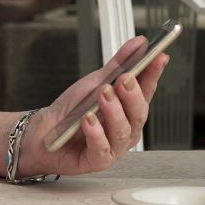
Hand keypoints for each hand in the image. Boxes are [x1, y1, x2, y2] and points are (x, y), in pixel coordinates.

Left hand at [19, 36, 167, 176]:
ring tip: (103, 94)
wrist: (45, 133)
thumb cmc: (73, 110)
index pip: (146, 90)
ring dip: (114, 111)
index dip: (154, 74)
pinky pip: (101, 148)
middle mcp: (126, 129)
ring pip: (123, 131)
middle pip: (138, 113)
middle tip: (124, 79)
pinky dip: (96, 133)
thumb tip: (139, 43)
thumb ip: (119, 64)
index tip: (158, 56)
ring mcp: (114, 147)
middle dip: (133, 94)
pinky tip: (88, 120)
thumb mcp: (96, 82)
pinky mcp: (97, 161)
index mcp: (128, 110)